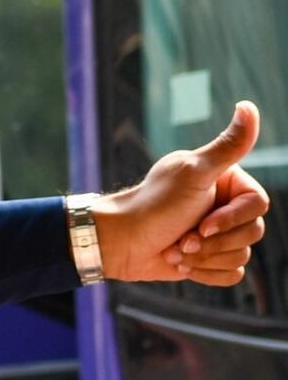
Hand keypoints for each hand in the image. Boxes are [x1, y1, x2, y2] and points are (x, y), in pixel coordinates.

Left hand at [95, 101, 269, 285]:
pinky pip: (231, 275)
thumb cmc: (153, 205)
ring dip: (204, 258)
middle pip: (252, 233)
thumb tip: (248, 105)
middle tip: (184, 239)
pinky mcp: (209, 258)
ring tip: (176, 250)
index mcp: (227, 182)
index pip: (258, 206)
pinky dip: (205, 274)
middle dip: (214, 243)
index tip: (203, 224)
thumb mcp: (194, 172)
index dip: (231, 220)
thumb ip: (228, 145)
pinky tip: (180, 263)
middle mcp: (225, 205)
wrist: (120, 242)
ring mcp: (218, 234)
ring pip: (241, 255)